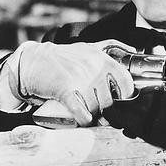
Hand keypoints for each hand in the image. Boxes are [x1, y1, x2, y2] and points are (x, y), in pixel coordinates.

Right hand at [3, 39, 134, 125]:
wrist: (32, 62)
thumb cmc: (63, 57)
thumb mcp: (88, 47)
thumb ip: (111, 46)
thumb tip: (133, 51)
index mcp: (101, 58)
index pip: (125, 80)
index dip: (126, 96)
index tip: (120, 102)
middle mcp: (92, 66)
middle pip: (109, 99)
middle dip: (105, 110)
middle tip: (98, 112)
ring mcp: (79, 77)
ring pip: (96, 107)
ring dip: (93, 116)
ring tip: (87, 114)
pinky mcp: (64, 89)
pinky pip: (80, 110)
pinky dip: (84, 119)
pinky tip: (83, 120)